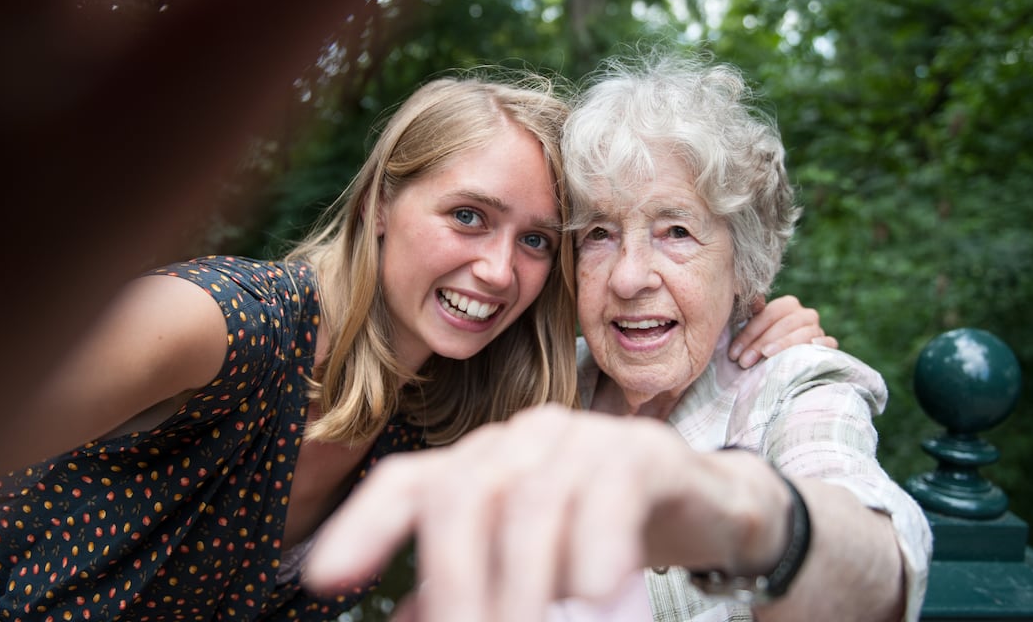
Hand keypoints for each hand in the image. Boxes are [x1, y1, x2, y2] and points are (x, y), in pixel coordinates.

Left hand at [301, 405, 784, 621]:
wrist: (709, 510)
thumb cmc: (606, 540)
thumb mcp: (528, 573)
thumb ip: (468, 591)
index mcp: (485, 464)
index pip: (409, 482)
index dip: (362, 527)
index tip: (322, 582)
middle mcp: (524, 439)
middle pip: (464, 493)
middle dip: (453, 582)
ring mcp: (584, 439)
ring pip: (530, 501)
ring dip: (521, 584)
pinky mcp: (644, 454)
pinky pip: (608, 490)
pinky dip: (594, 545)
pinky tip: (592, 594)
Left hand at [729, 295, 837, 368]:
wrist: (782, 362)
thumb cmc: (762, 345)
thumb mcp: (753, 329)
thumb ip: (748, 313)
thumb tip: (742, 295)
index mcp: (787, 305)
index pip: (769, 314)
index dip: (749, 333)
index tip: (733, 353)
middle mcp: (805, 314)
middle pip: (784, 324)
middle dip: (761, 343)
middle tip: (744, 361)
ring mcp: (818, 330)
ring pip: (804, 333)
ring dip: (784, 345)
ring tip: (766, 356)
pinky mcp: (829, 346)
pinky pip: (829, 342)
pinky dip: (822, 344)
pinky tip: (811, 346)